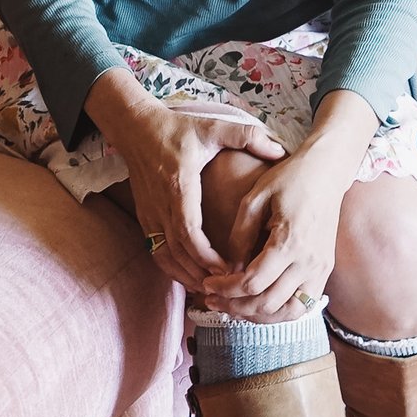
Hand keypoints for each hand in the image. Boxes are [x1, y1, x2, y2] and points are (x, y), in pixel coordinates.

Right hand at [85, 70, 282, 293]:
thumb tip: (280, 152)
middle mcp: (161, 204)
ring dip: (188, 275)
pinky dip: (173, 269)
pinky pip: (157, 252)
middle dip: (203, 273)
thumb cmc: (177, 129)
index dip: (208, 256)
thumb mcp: (213, 127)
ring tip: (214, 289)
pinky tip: (192, 277)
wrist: (136, 129)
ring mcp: (149, 214)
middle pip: (179, 252)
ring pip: (166, 256)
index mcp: (179, 185)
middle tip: (230, 287)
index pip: (190, 231)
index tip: (229, 269)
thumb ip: (247, 136)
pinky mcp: (144, 218)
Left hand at [200, 91, 374, 322]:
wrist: (327, 172)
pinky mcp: (325, 271)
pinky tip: (259, 304)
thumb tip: (228, 269)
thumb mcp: (255, 198)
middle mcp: (308, 262)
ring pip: (287, 313)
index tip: (207, 284)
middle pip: (267, 304)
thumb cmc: (289, 178)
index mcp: (289, 243)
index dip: (225, 289)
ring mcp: (320, 270)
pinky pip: (302, 305)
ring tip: (233, 306)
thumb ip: (240, 236)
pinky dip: (280, 312)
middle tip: (212, 299)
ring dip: (258, 315)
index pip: (251, 283)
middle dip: (235, 306)